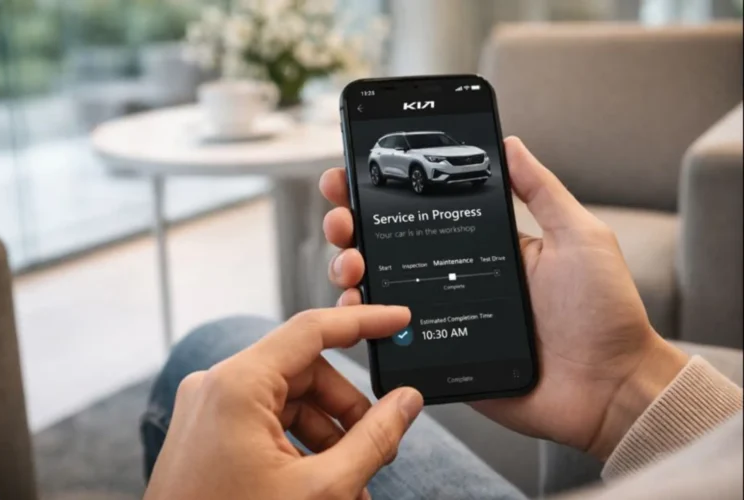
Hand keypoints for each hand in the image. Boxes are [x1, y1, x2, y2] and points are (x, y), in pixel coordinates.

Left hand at [145, 306, 423, 499]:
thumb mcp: (321, 489)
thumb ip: (373, 439)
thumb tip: (406, 402)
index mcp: (237, 385)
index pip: (312, 329)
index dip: (363, 321)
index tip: (397, 320)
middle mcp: (216, 386)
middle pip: (304, 371)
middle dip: (347, 407)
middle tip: (379, 443)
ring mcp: (207, 410)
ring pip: (288, 399)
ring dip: (328, 434)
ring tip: (354, 479)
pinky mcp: (206, 432)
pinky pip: (266, 421)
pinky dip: (300, 444)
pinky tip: (323, 481)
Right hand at [320, 137, 687, 459]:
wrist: (610, 388)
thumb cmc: (604, 312)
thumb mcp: (578, 237)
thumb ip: (541, 190)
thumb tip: (510, 142)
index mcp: (484, 246)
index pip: (423, 212)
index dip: (382, 193)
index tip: (351, 175)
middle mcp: (456, 276)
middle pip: (388, 246)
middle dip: (352, 225)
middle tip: (342, 217)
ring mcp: (443, 316)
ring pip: (380, 288)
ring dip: (351, 268)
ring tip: (351, 262)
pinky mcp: (440, 354)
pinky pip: (392, 336)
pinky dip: (364, 320)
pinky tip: (355, 304)